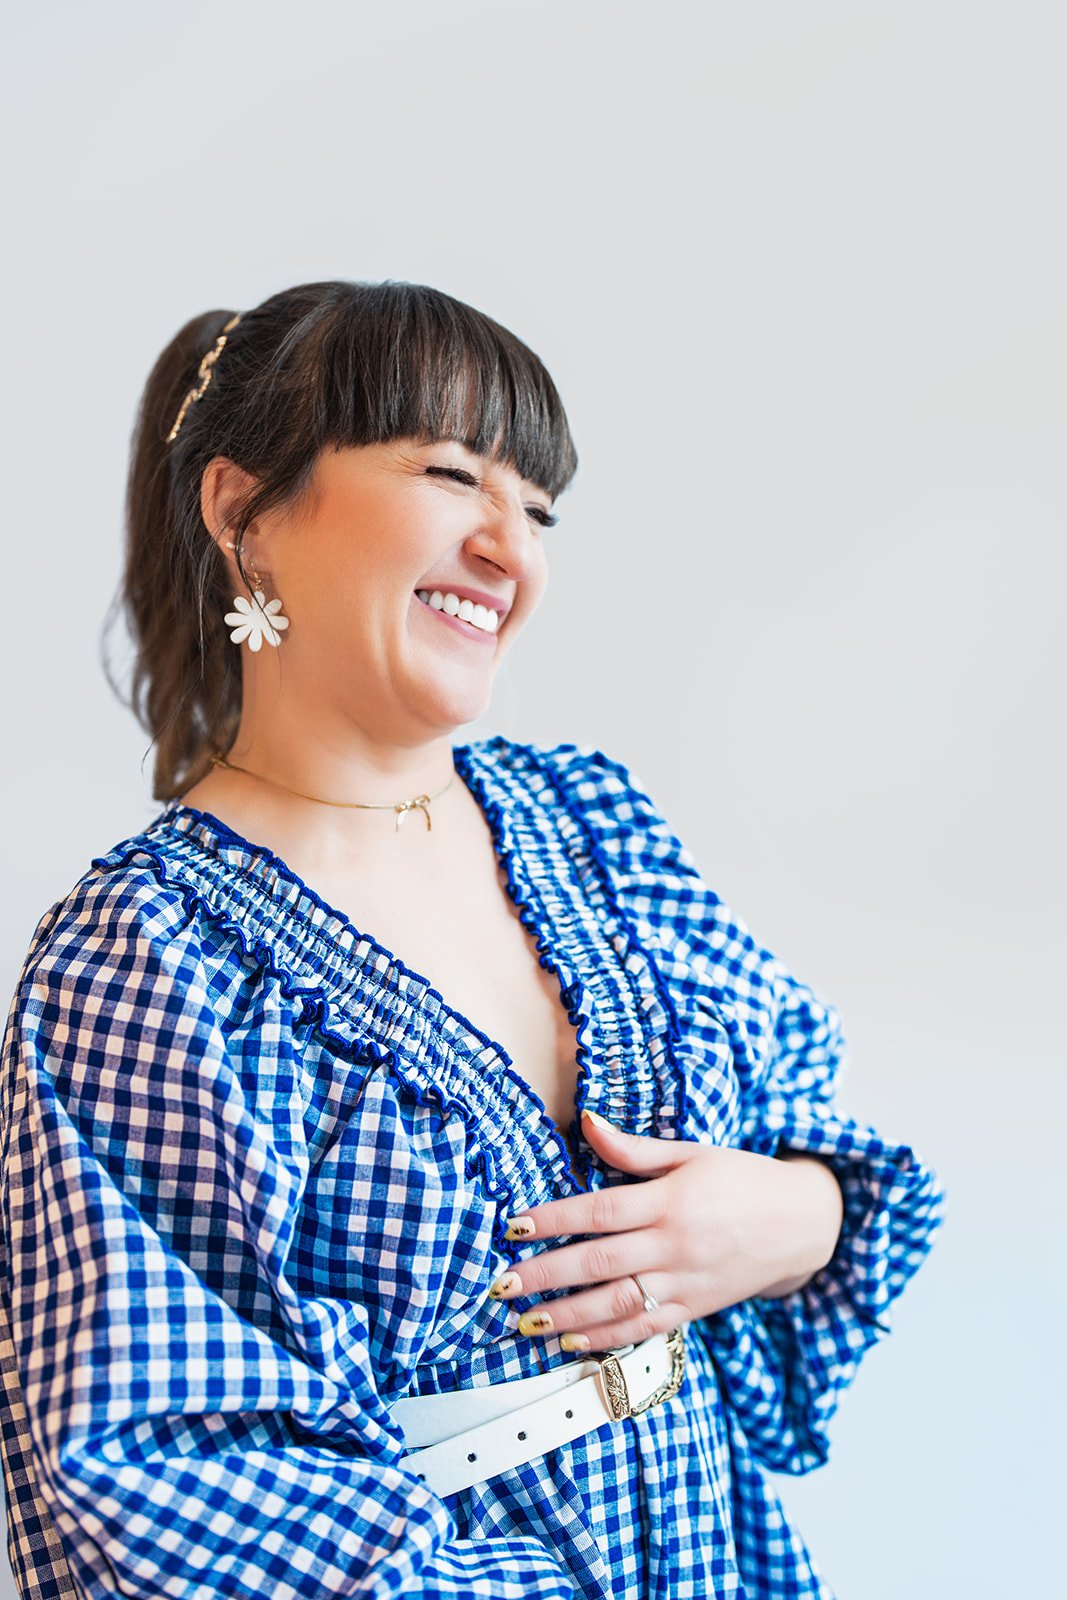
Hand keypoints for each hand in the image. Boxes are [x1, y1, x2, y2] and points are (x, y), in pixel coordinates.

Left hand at [487, 1108, 843, 1351]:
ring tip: (526, 1323)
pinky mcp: (696, 1308)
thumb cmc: (741, 1179)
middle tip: (502, 1285)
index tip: (515, 1227)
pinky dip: (607, 1337)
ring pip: (618, 1303)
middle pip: (600, 1262)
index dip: (554, 1219)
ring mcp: (686, 1281)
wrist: (803, 1223)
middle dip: (546, 1275)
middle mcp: (675, 1244)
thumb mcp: (692, 1153)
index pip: (600, 1211)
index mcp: (671, 1200)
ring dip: (567, 1315)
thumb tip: (585, 1121)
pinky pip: (645, 1328)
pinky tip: (572, 1341)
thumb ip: (634, 1149)